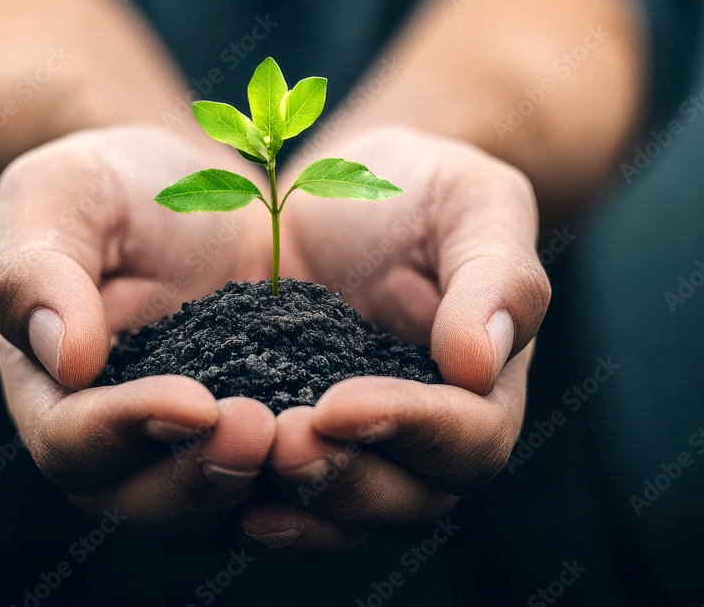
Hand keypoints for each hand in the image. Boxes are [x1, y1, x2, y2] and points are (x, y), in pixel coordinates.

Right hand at [0, 126, 275, 528]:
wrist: (200, 192)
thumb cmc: (115, 185)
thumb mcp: (60, 197)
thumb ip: (36, 271)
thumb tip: (66, 357)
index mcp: (51, 389)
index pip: (71, 441)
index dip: (124, 432)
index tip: (192, 401)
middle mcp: (114, 440)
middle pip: (143, 499)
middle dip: (200, 475)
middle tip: (257, 428)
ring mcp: (187, 449)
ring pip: (214, 508)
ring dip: (256, 488)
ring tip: (304, 440)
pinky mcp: (254, 438)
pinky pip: (277, 484)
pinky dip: (307, 481)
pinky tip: (346, 448)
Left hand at [242, 127, 549, 547]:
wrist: (339, 193)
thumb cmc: (423, 190)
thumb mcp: (475, 205)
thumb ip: (497, 276)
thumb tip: (482, 362)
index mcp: (482, 390)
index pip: (468, 438)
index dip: (411, 429)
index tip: (340, 405)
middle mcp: (424, 440)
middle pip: (403, 498)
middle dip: (342, 478)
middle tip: (281, 441)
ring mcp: (355, 450)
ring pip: (337, 514)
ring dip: (292, 501)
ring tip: (234, 458)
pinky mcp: (289, 440)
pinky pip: (275, 495)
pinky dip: (242, 499)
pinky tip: (206, 482)